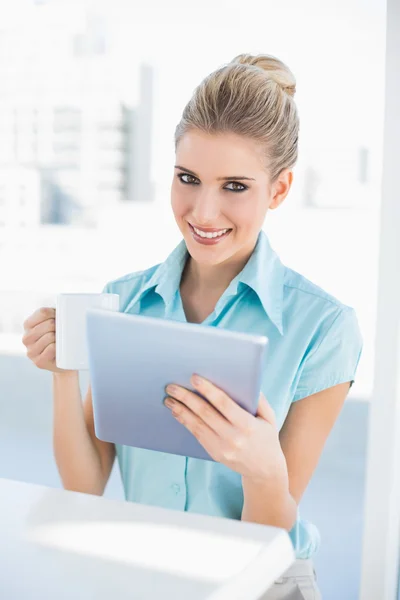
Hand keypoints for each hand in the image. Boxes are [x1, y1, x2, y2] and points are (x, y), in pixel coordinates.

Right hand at [22, 307, 73, 372]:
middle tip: (63, 333)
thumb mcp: (56, 323)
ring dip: (60, 338)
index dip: (56, 313)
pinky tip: (59, 351)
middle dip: (59, 327)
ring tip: (61, 342)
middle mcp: (26, 338)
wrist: (64, 362)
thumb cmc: (60, 339)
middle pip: (49, 324)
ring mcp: (31, 351)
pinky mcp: (38, 362)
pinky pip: (52, 348)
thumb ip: (56, 315)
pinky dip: (59, 348)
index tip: (60, 319)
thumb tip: (65, 310)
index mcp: (28, 325)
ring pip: (50, 336)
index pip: (43, 312)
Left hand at [164, 375, 287, 484]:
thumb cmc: (266, 437)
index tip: (194, 378)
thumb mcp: (269, 417)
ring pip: (197, 425)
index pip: (224, 404)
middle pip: (205, 413)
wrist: (265, 470)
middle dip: (186, 398)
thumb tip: (245, 381)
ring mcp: (222, 448)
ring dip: (181, 410)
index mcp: (247, 425)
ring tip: (169, 399)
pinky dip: (185, 422)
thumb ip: (259, 399)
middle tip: (172, 386)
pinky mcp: (215, 453)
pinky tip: (177, 412)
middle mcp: (233, 438)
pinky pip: (197, 435)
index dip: (208, 390)